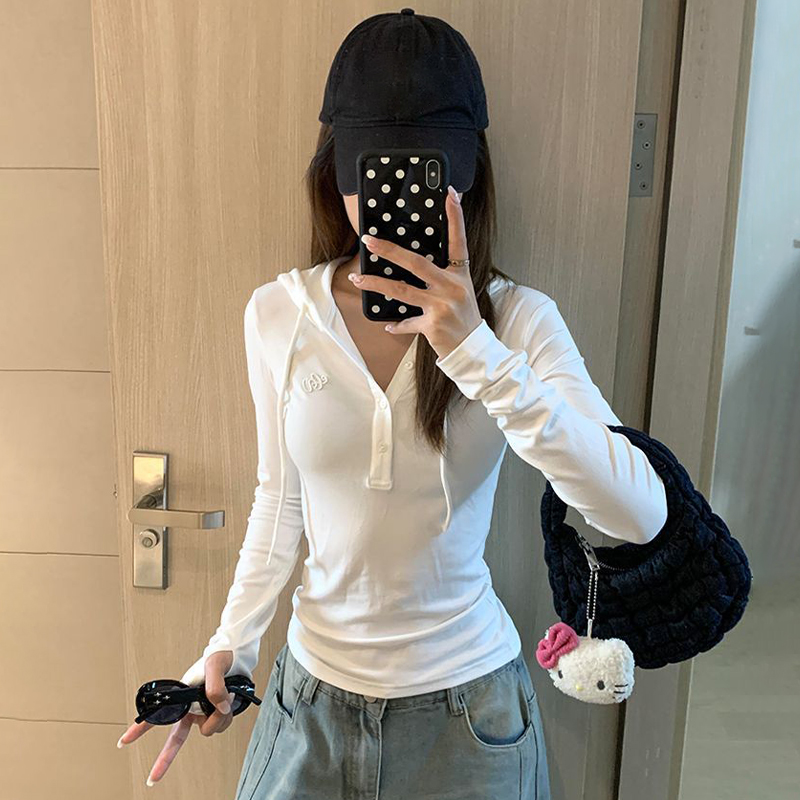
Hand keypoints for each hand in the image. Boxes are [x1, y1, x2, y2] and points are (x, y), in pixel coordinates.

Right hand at [116, 650, 235, 785]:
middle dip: (165, 759)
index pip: (158, 714)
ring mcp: (204, 712)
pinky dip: (228, 715)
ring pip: (209, 729)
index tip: (123, 741)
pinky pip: (222, 725)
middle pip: (176, 738)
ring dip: (220, 717)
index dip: (140, 728)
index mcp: (183, 696)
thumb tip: (220, 709)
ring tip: (228, 693)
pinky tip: (231, 700)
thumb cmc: (222, 655)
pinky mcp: (217, 714)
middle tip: (152, 778)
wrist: (238, 654)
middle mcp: (191, 707)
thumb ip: (216, 688)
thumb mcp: (216, 665)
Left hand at [348, 184, 482, 358]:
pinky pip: (407, 322)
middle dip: (389, 250)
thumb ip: (443, 275)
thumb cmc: (464, 317)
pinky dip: (397, 325)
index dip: (455, 217)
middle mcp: (451, 287)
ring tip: (357, 277)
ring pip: (401, 291)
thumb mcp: (460, 291)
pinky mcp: (432, 325)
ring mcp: (441, 306)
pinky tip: (388, 326)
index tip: (450, 194)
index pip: (458, 241)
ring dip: (376, 283)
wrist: (473, 349)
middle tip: (369, 241)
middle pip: (416, 263)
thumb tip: (415, 261)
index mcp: (460, 275)